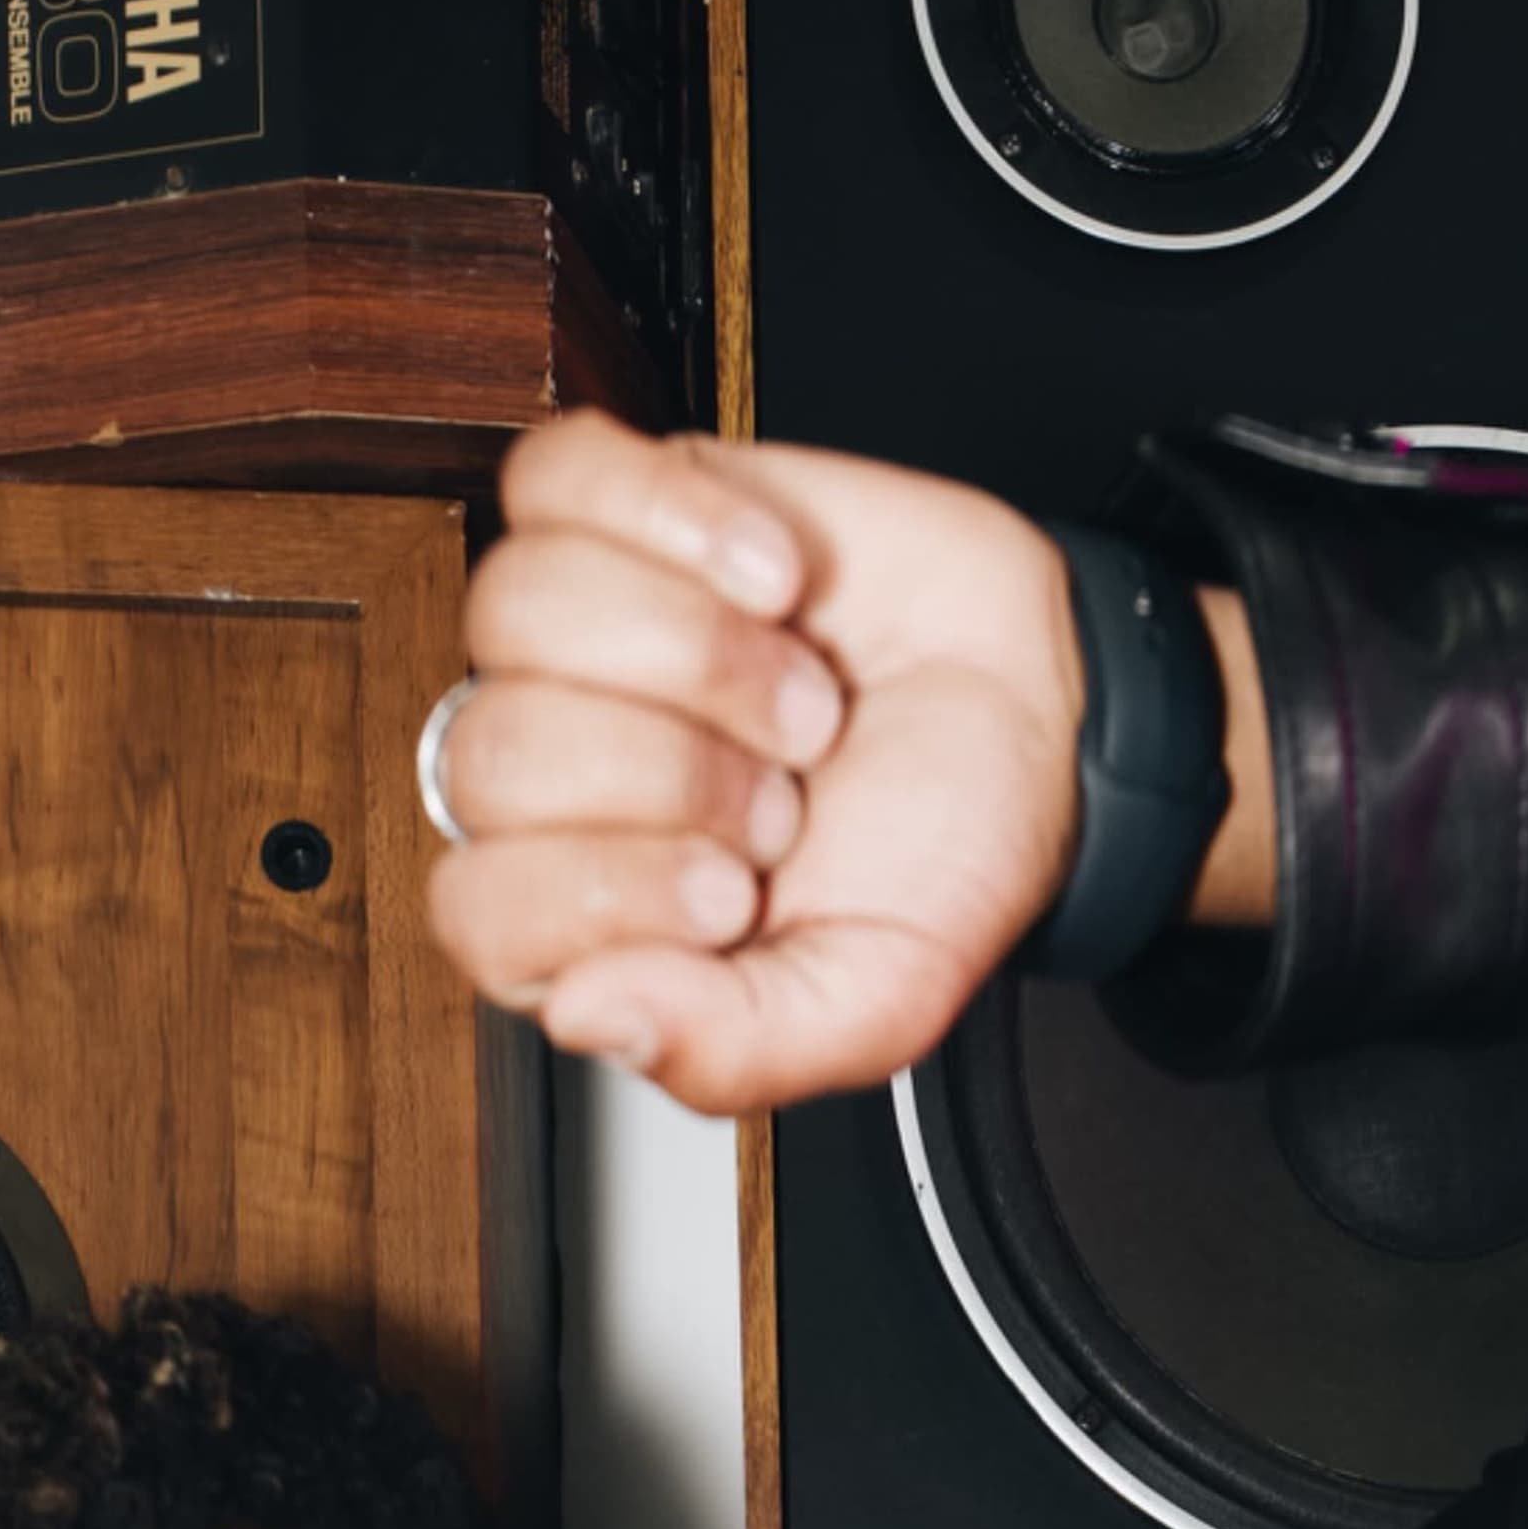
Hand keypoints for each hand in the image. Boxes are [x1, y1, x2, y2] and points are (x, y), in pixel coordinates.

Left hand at [425, 415, 1090, 1115]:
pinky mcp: (625, 511)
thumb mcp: (873, 1001)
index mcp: (584, 923)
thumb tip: (582, 1012)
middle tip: (783, 797)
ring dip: (695, 652)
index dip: (604, 895)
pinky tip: (775, 576)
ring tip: (798, 693)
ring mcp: (578, 636)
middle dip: (672, 774)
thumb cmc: (943, 853)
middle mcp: (556, 780)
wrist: (1043, 710)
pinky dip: (680, 520)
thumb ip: (732, 1050)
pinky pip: (559, 478)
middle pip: (496, 757)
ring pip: (521, 610)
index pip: (483, 912)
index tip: (737, 891)